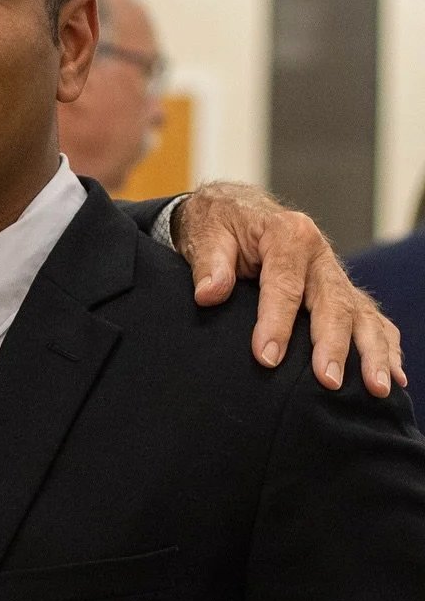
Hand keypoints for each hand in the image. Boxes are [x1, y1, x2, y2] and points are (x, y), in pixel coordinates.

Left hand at [172, 182, 403, 397]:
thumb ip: (209, 264)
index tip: (266, 358)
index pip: (284, 285)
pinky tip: (393, 376)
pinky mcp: (341, 291)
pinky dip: (384, 346)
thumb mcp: (207, 235)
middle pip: (333, 302)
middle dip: (332, 344)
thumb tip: (208, 294)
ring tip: (376, 388)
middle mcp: (319, 255)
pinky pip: (371, 319)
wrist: (237, 212)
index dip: (276, 322)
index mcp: (289, 234)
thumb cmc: (221, 226)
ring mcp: (335, 274)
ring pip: (361, 314)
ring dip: (371, 353)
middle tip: (328, 381)